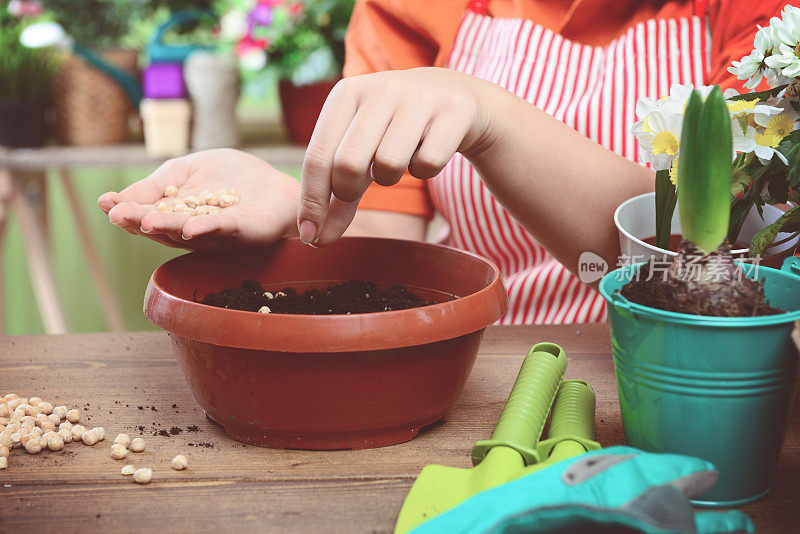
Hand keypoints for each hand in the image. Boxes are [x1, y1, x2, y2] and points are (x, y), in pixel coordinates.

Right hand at [98, 148, 299, 249]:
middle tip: (116, 215)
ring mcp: (218, 235)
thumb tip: (113, 200)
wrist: (275, 185)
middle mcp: (193, 232)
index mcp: (176, 216)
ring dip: (167, 228)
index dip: (126, 211)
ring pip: (189, 233)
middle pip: (163, 229)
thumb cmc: (230, 178)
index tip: (103, 203)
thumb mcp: (184, 172)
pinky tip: (191, 227)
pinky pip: (224, 231)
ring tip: (146, 221)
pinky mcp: (245, 232)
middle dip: (139, 222)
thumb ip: (154, 185)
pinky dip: (208, 229)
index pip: (146, 215)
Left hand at [297, 67, 493, 245]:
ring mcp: (418, 96)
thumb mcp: (361, 153)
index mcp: (346, 94)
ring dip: (391, 178)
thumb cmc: (395, 132)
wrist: (457, 98)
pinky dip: (425, 170)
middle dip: (349, 191)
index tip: (310, 236)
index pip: (317, 156)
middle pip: (348, 164)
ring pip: (389, 165)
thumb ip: (335, 195)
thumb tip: (315, 238)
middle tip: (363, 186)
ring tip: (398, 160)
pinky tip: (428, 152)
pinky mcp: (453, 110)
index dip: (312, 202)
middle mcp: (379, 89)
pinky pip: (427, 164)